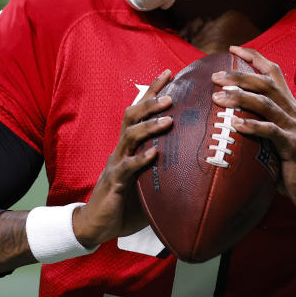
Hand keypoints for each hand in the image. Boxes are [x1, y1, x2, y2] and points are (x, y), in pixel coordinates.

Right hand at [73, 69, 172, 247]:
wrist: (97, 224)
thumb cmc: (126, 200)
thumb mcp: (148, 178)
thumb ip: (165, 166)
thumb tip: (198, 159)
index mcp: (129, 145)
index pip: (140, 111)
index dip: (152, 91)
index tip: (169, 73)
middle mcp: (122, 149)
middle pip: (132, 116)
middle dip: (151, 101)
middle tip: (171, 92)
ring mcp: (117, 164)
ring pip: (130, 137)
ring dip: (149, 126)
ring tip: (168, 118)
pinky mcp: (115, 182)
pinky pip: (127, 167)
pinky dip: (141, 159)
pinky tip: (154, 154)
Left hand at [211, 46, 295, 220]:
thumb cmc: (293, 164)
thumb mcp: (278, 139)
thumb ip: (262, 126)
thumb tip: (231, 121)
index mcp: (290, 106)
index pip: (274, 73)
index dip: (254, 58)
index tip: (233, 49)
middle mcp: (294, 112)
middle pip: (266, 83)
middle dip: (240, 76)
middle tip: (216, 76)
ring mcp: (295, 128)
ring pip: (267, 103)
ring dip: (240, 97)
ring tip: (218, 97)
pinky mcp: (294, 146)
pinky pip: (271, 131)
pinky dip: (252, 126)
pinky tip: (235, 124)